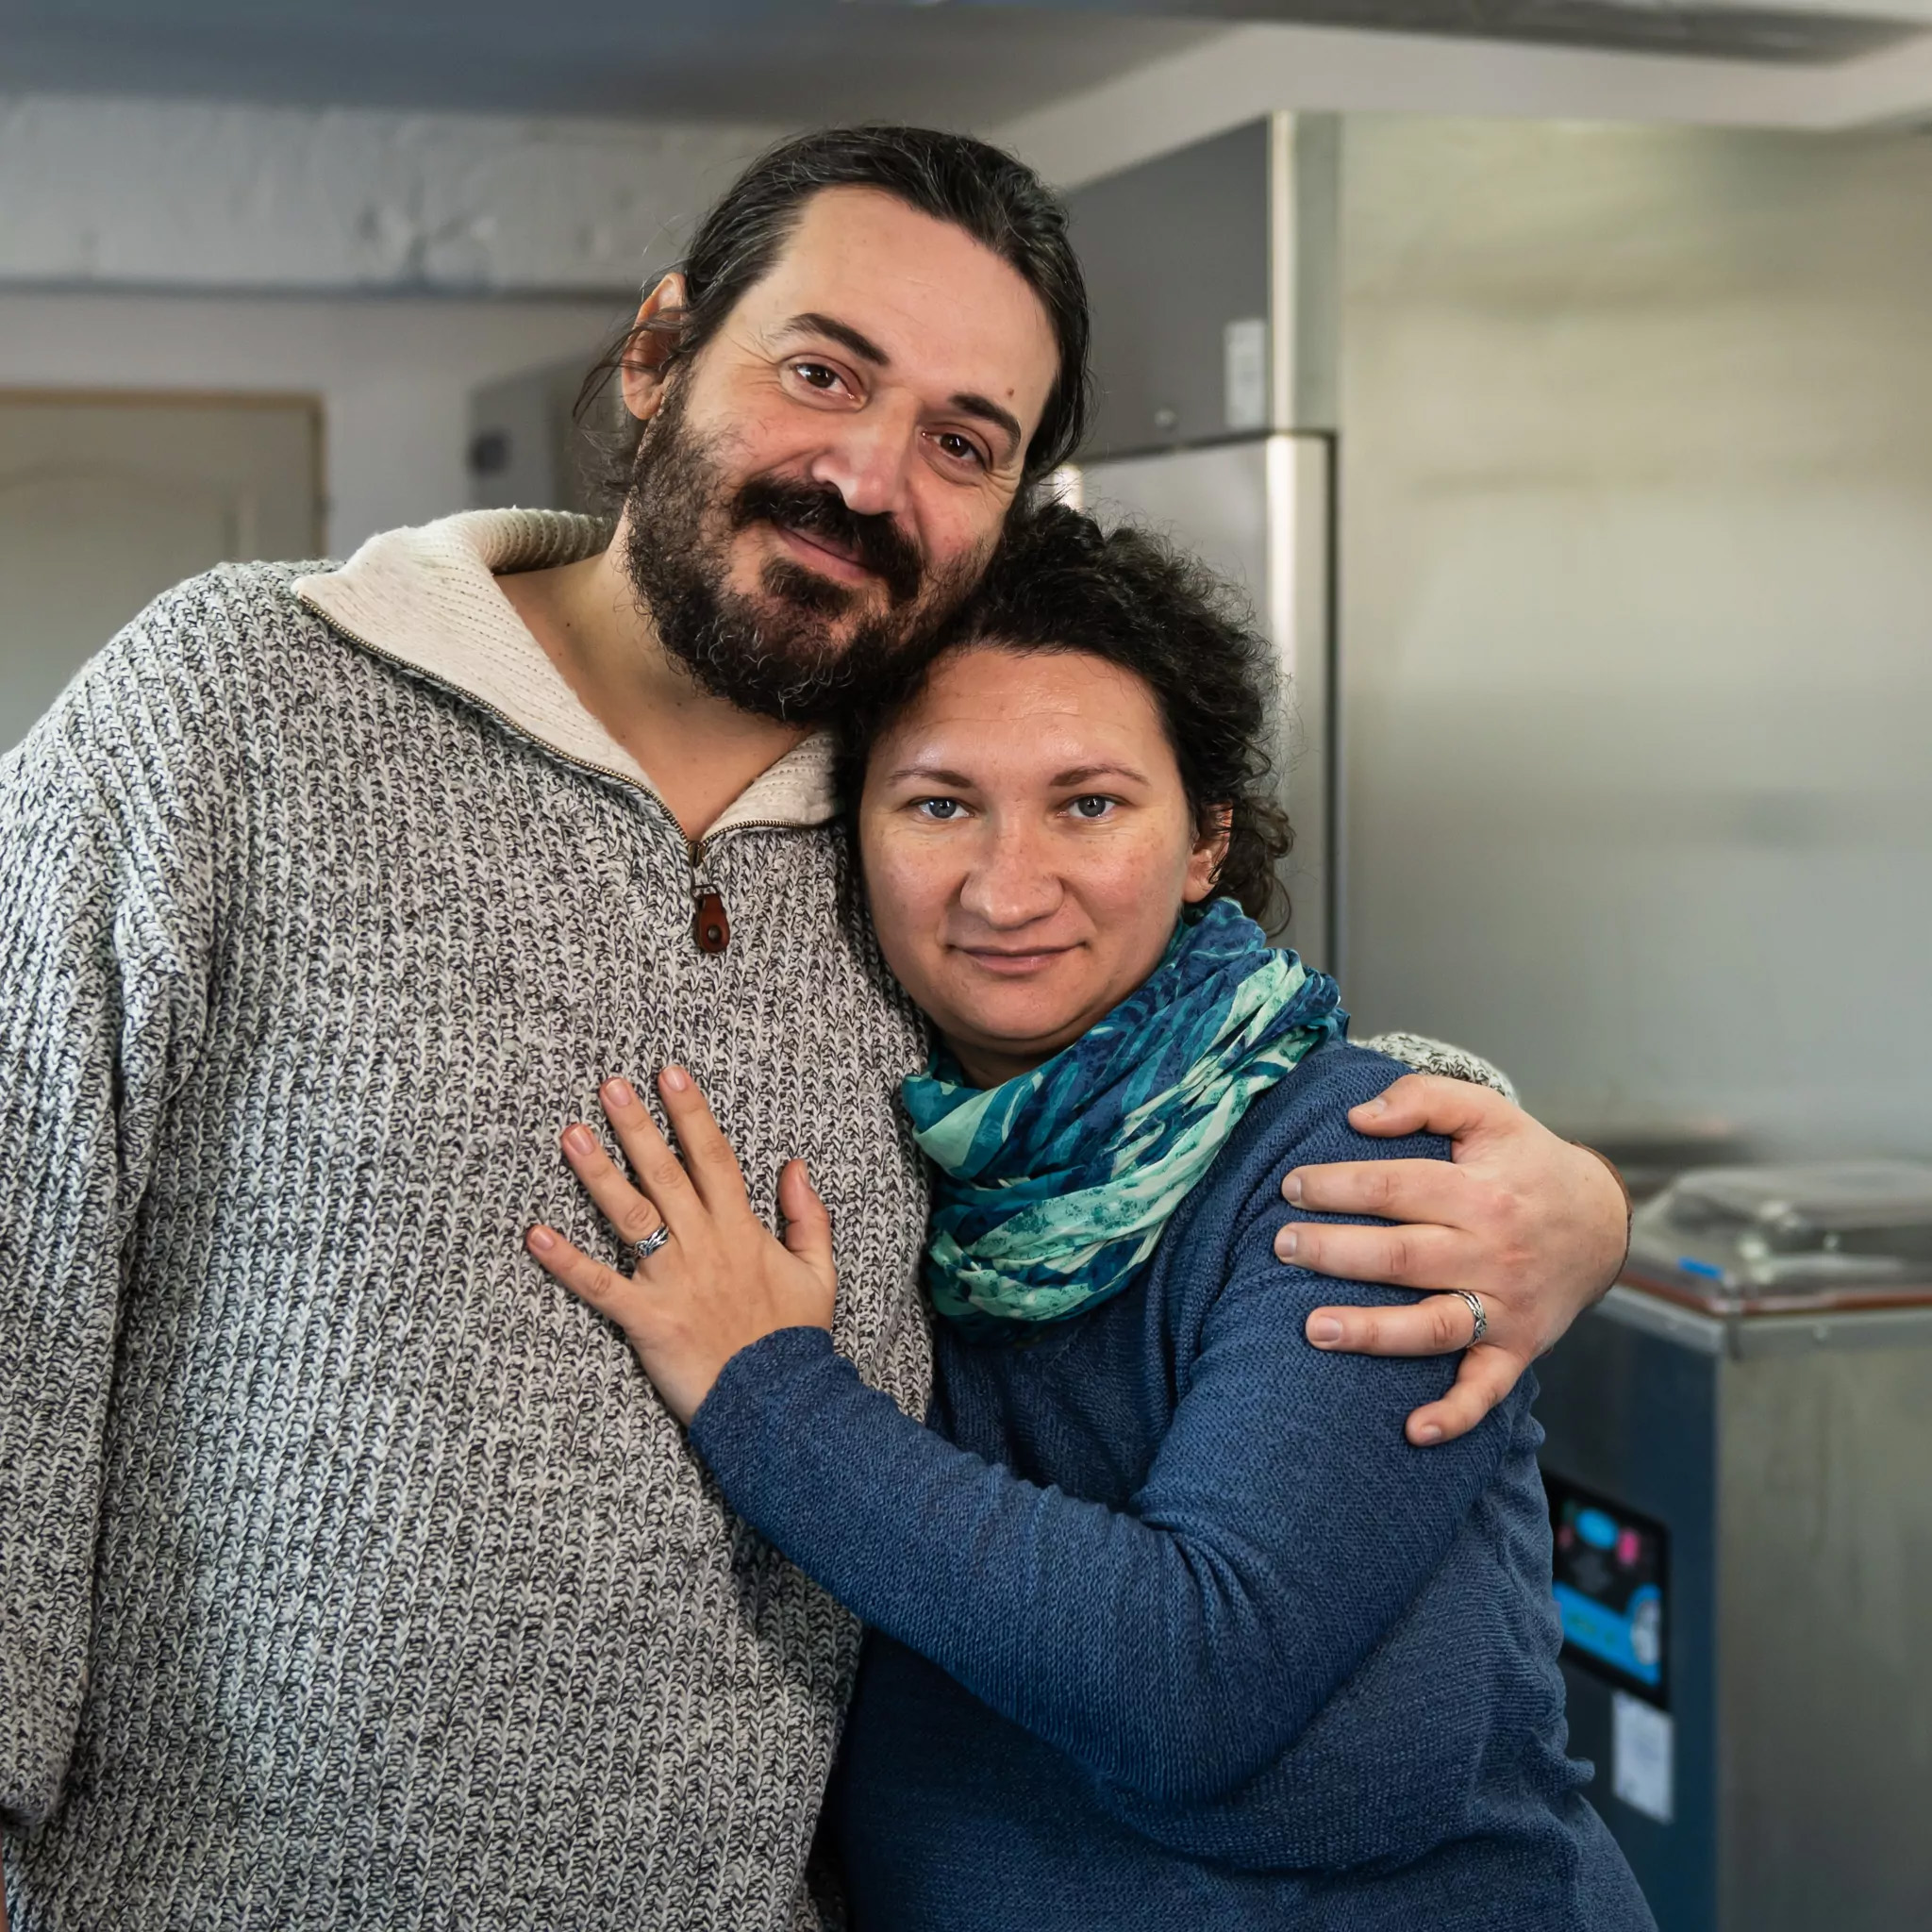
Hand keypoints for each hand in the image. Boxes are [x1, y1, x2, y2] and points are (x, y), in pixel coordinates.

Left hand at [525, 1066, 836, 1423]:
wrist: (782, 1404)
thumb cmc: (796, 1340)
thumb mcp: (820, 1273)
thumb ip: (808, 1217)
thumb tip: (795, 1167)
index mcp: (742, 1230)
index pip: (714, 1158)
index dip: (691, 1113)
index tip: (670, 1073)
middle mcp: (705, 1245)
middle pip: (666, 1174)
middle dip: (637, 1126)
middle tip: (609, 1085)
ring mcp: (673, 1280)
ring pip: (631, 1216)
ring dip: (599, 1174)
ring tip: (571, 1135)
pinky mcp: (647, 1320)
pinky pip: (601, 1286)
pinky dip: (566, 1261)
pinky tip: (535, 1234)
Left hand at [1276, 1074, 1629, 1447]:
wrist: (1603, 1222)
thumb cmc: (1526, 1165)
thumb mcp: (1488, 1113)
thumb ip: (1425, 1099)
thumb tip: (1358, 1117)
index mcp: (1481, 1192)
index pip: (1395, 1188)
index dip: (1338, 1186)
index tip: (1291, 1188)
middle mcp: (1494, 1253)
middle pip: (1403, 1256)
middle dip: (1335, 1253)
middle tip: (1282, 1247)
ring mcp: (1506, 1307)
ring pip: (1433, 1326)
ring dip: (1372, 1333)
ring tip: (1313, 1329)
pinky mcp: (1518, 1348)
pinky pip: (1487, 1389)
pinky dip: (1456, 1415)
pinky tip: (1414, 1431)